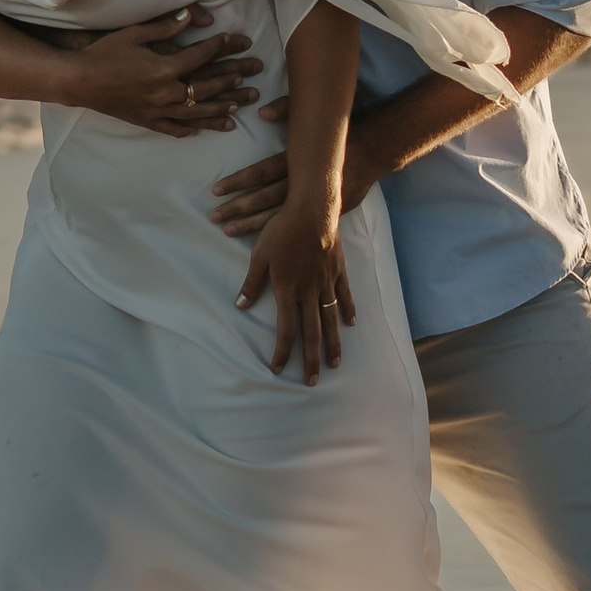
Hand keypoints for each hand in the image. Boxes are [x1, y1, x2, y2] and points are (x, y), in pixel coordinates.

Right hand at [69, 10, 260, 135]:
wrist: (78, 80)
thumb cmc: (104, 53)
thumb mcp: (134, 34)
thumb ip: (165, 27)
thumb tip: (191, 17)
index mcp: (164, 68)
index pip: (201, 57)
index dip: (219, 46)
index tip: (233, 39)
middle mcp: (165, 92)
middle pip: (207, 87)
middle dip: (232, 79)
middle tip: (252, 76)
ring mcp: (156, 110)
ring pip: (196, 112)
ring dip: (220, 109)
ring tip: (239, 107)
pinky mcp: (146, 121)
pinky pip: (172, 128)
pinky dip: (188, 129)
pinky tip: (199, 129)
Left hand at [210, 103, 382, 242]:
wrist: (375, 149)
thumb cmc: (341, 131)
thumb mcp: (318, 117)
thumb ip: (288, 111)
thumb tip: (262, 112)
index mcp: (301, 160)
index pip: (263, 171)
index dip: (240, 180)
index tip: (216, 190)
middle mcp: (307, 183)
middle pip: (267, 198)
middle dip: (239, 208)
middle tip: (215, 216)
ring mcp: (317, 201)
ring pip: (279, 216)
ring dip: (252, 224)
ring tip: (228, 229)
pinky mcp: (327, 213)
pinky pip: (297, 227)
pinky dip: (278, 234)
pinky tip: (261, 243)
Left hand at [234, 190, 358, 382]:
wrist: (312, 209)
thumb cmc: (281, 229)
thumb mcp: (260, 256)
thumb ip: (252, 283)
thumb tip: (240, 306)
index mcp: (288, 290)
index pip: (286, 329)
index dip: (283, 352)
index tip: (279, 369)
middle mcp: (309, 291)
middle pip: (312, 332)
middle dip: (311, 360)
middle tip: (313, 381)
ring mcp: (326, 282)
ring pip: (330, 319)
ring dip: (332, 344)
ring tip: (335, 363)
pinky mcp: (338, 270)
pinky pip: (345, 295)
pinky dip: (347, 310)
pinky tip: (350, 324)